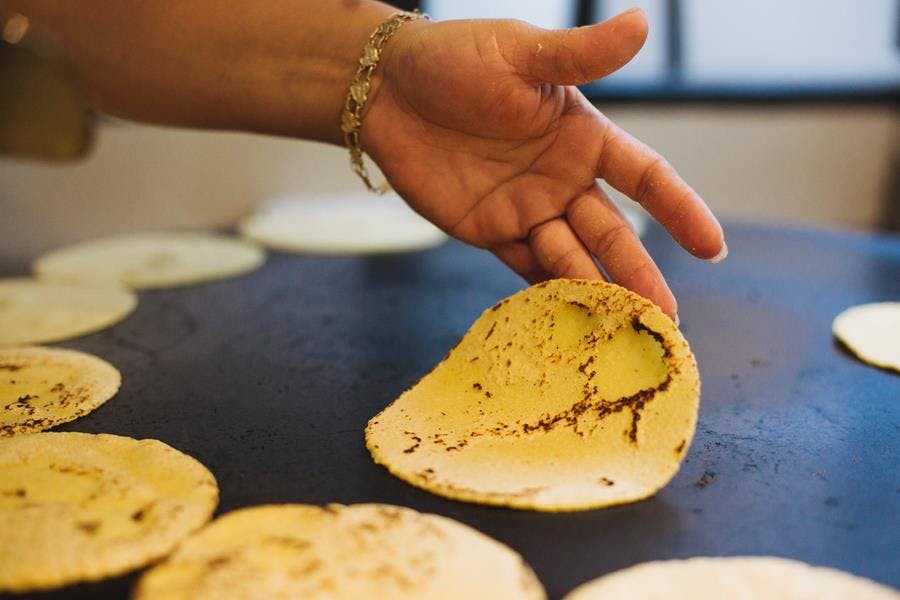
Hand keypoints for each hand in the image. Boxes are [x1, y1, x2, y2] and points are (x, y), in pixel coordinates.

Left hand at [361, 9, 724, 318]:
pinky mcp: (491, 232)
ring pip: (573, 258)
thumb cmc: (456, 58)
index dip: (679, 209)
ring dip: (597, 291)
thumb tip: (642, 23)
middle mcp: (563, 178)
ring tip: (621, 328)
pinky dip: (548, 295)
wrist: (386, 91)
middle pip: (612, 232)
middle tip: (665, 318)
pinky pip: (526, 269)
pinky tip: (569, 323)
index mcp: (583, 135)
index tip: (711, 246)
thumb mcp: (521, 53)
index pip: (645, 177)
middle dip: (639, 273)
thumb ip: (580, 54)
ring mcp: (528, 209)